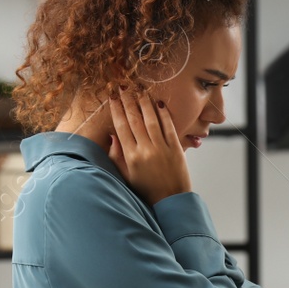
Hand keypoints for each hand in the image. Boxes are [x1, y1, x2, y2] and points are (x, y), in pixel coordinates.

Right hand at [107, 91, 190, 205]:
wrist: (170, 200)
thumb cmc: (146, 190)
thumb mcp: (126, 176)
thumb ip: (117, 156)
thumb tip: (113, 135)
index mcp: (131, 157)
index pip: (121, 127)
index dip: (116, 110)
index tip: (112, 97)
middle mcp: (145, 150)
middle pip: (135, 120)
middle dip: (128, 101)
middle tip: (124, 87)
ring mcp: (162, 148)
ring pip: (151, 120)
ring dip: (145, 103)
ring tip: (140, 90)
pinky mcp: (176, 149)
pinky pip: (169, 127)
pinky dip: (164, 114)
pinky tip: (160, 103)